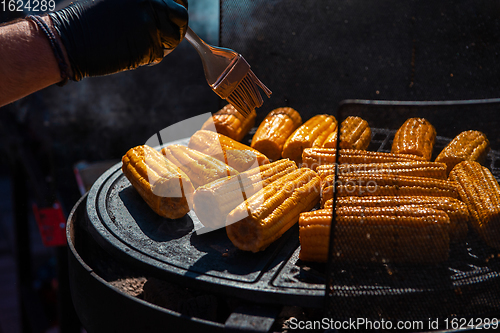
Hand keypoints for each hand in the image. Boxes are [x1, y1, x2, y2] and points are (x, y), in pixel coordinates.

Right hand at [49, 0, 187, 80]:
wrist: (69, 40)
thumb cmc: (89, 20)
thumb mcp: (117, 1)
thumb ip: (143, 3)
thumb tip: (170, 9)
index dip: (177, 9)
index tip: (173, 18)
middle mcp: (149, 1)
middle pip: (182, 17)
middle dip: (177, 29)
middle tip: (164, 37)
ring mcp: (150, 22)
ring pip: (174, 39)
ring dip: (163, 45)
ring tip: (140, 44)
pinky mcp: (148, 44)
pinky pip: (159, 54)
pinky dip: (148, 57)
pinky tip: (130, 52)